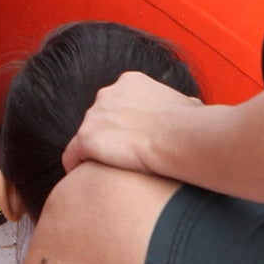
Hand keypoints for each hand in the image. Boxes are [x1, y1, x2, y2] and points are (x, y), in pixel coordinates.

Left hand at [61, 71, 201, 175]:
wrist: (179, 137)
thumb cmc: (190, 125)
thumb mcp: (188, 104)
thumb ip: (178, 104)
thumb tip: (190, 107)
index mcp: (130, 83)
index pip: (118, 104)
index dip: (125, 125)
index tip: (134, 140)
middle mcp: (107, 94)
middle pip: (100, 120)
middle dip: (110, 137)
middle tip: (124, 160)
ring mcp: (94, 115)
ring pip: (87, 138)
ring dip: (96, 154)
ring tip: (107, 173)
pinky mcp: (86, 137)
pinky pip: (73, 155)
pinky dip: (77, 166)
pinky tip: (85, 180)